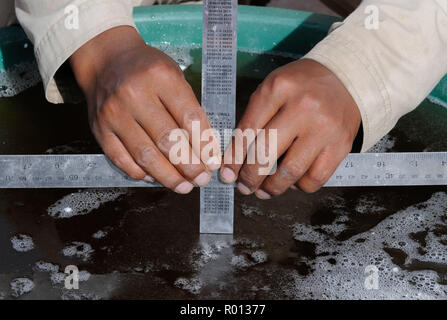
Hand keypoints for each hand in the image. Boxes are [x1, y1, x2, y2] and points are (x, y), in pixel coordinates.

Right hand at [70, 26, 219, 193]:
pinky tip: (156, 178)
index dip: (204, 145)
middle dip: (189, 166)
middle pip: (168, 140)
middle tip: (202, 179)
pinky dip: (141, 173)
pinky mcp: (99, 129)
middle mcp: (134, 94)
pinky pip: (121, 159)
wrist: (106, 60)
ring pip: (145, 155)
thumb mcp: (174, 76)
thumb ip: (188, 108)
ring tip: (184, 186)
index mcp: (160, 77)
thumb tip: (205, 150)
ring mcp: (114, 113)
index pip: (189, 118)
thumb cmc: (147, 70)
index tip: (214, 163)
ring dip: (168, 176)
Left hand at [219, 59, 360, 197]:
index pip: (247, 132)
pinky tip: (292, 181)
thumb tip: (237, 159)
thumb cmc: (302, 86)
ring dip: (272, 188)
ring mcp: (324, 128)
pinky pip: (315, 178)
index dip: (233, 159)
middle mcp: (302, 107)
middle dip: (249, 177)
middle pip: (265, 154)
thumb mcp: (273, 88)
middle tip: (244, 186)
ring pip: (290, 172)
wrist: (346, 78)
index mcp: (278, 88)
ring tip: (264, 190)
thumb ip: (255, 118)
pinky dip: (299, 186)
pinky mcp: (341, 145)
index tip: (227, 174)